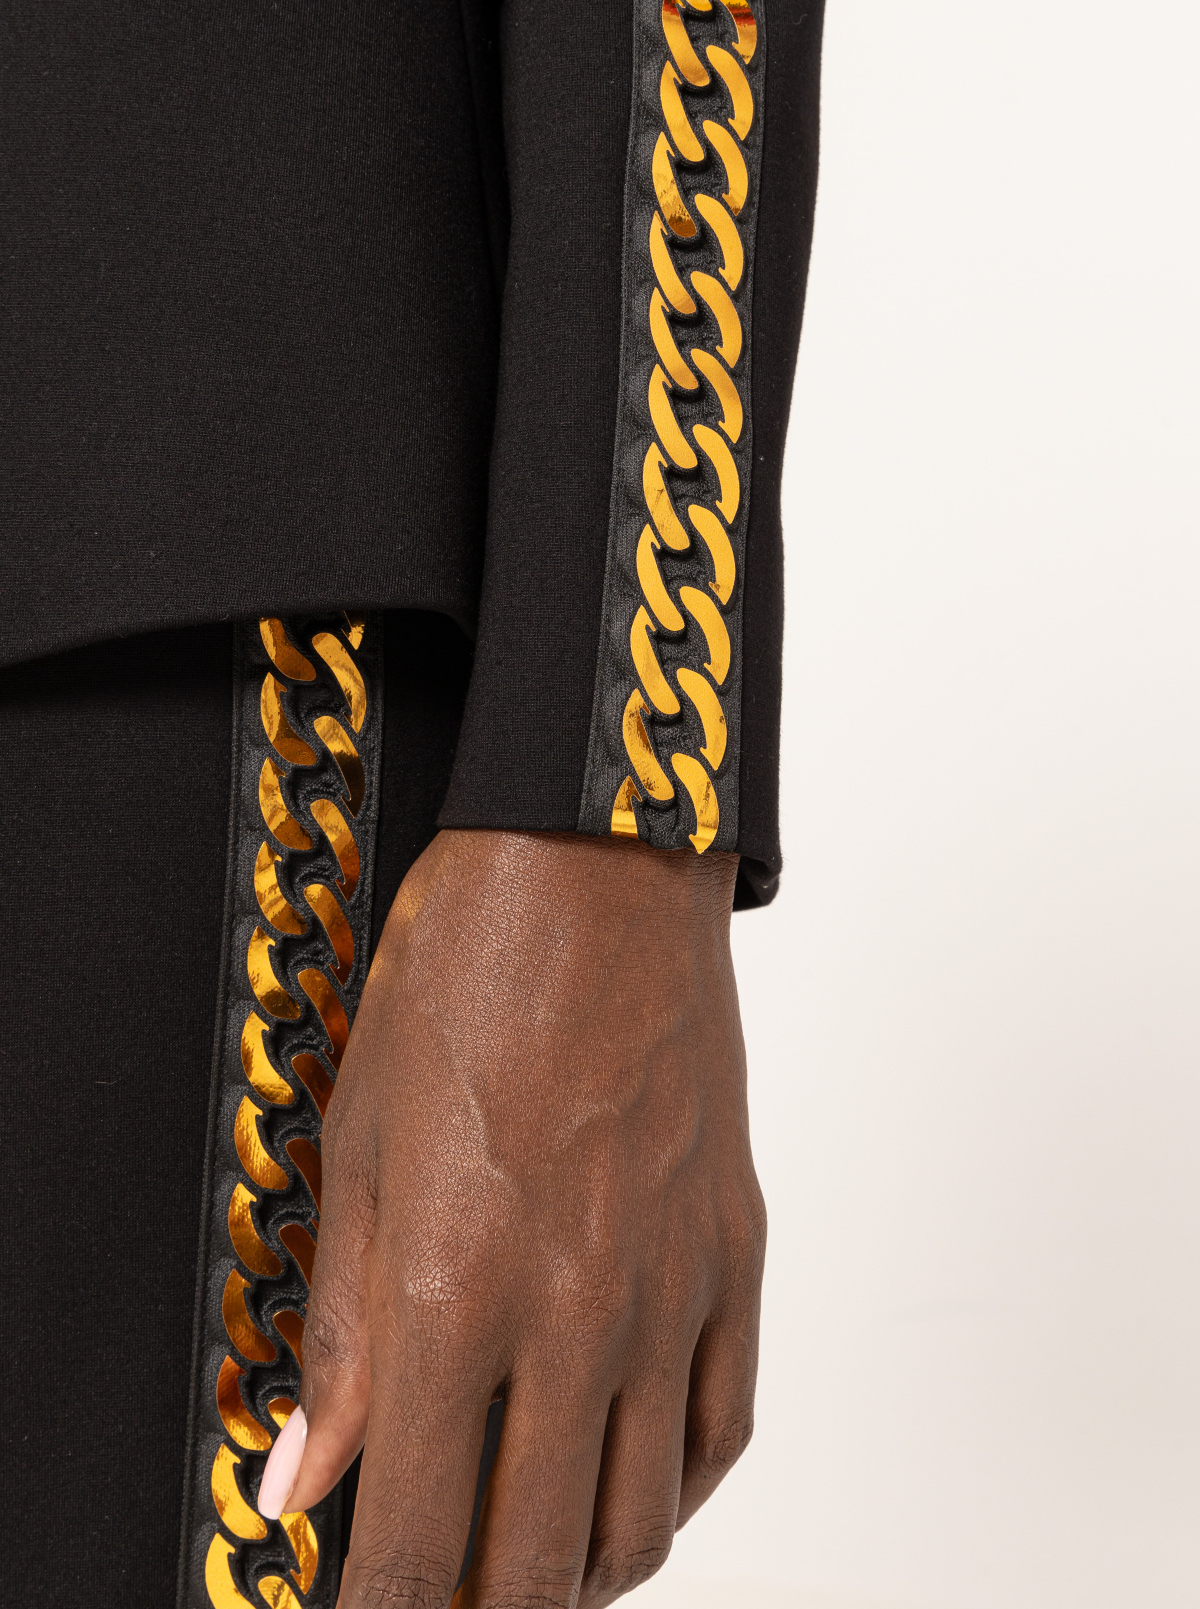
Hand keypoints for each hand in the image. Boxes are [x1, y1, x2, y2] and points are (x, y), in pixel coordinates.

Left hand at [272, 828, 765, 1606]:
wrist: (593, 873)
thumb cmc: (466, 976)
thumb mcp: (358, 1147)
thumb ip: (338, 1335)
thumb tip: (302, 1477)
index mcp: (455, 1292)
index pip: (412, 1539)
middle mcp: (576, 1313)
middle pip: (537, 1565)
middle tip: (441, 1593)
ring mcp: (671, 1289)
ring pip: (641, 1521)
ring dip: (577, 1576)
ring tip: (525, 1561)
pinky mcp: (734, 1253)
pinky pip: (723, 1428)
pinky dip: (674, 1495)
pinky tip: (631, 1485)